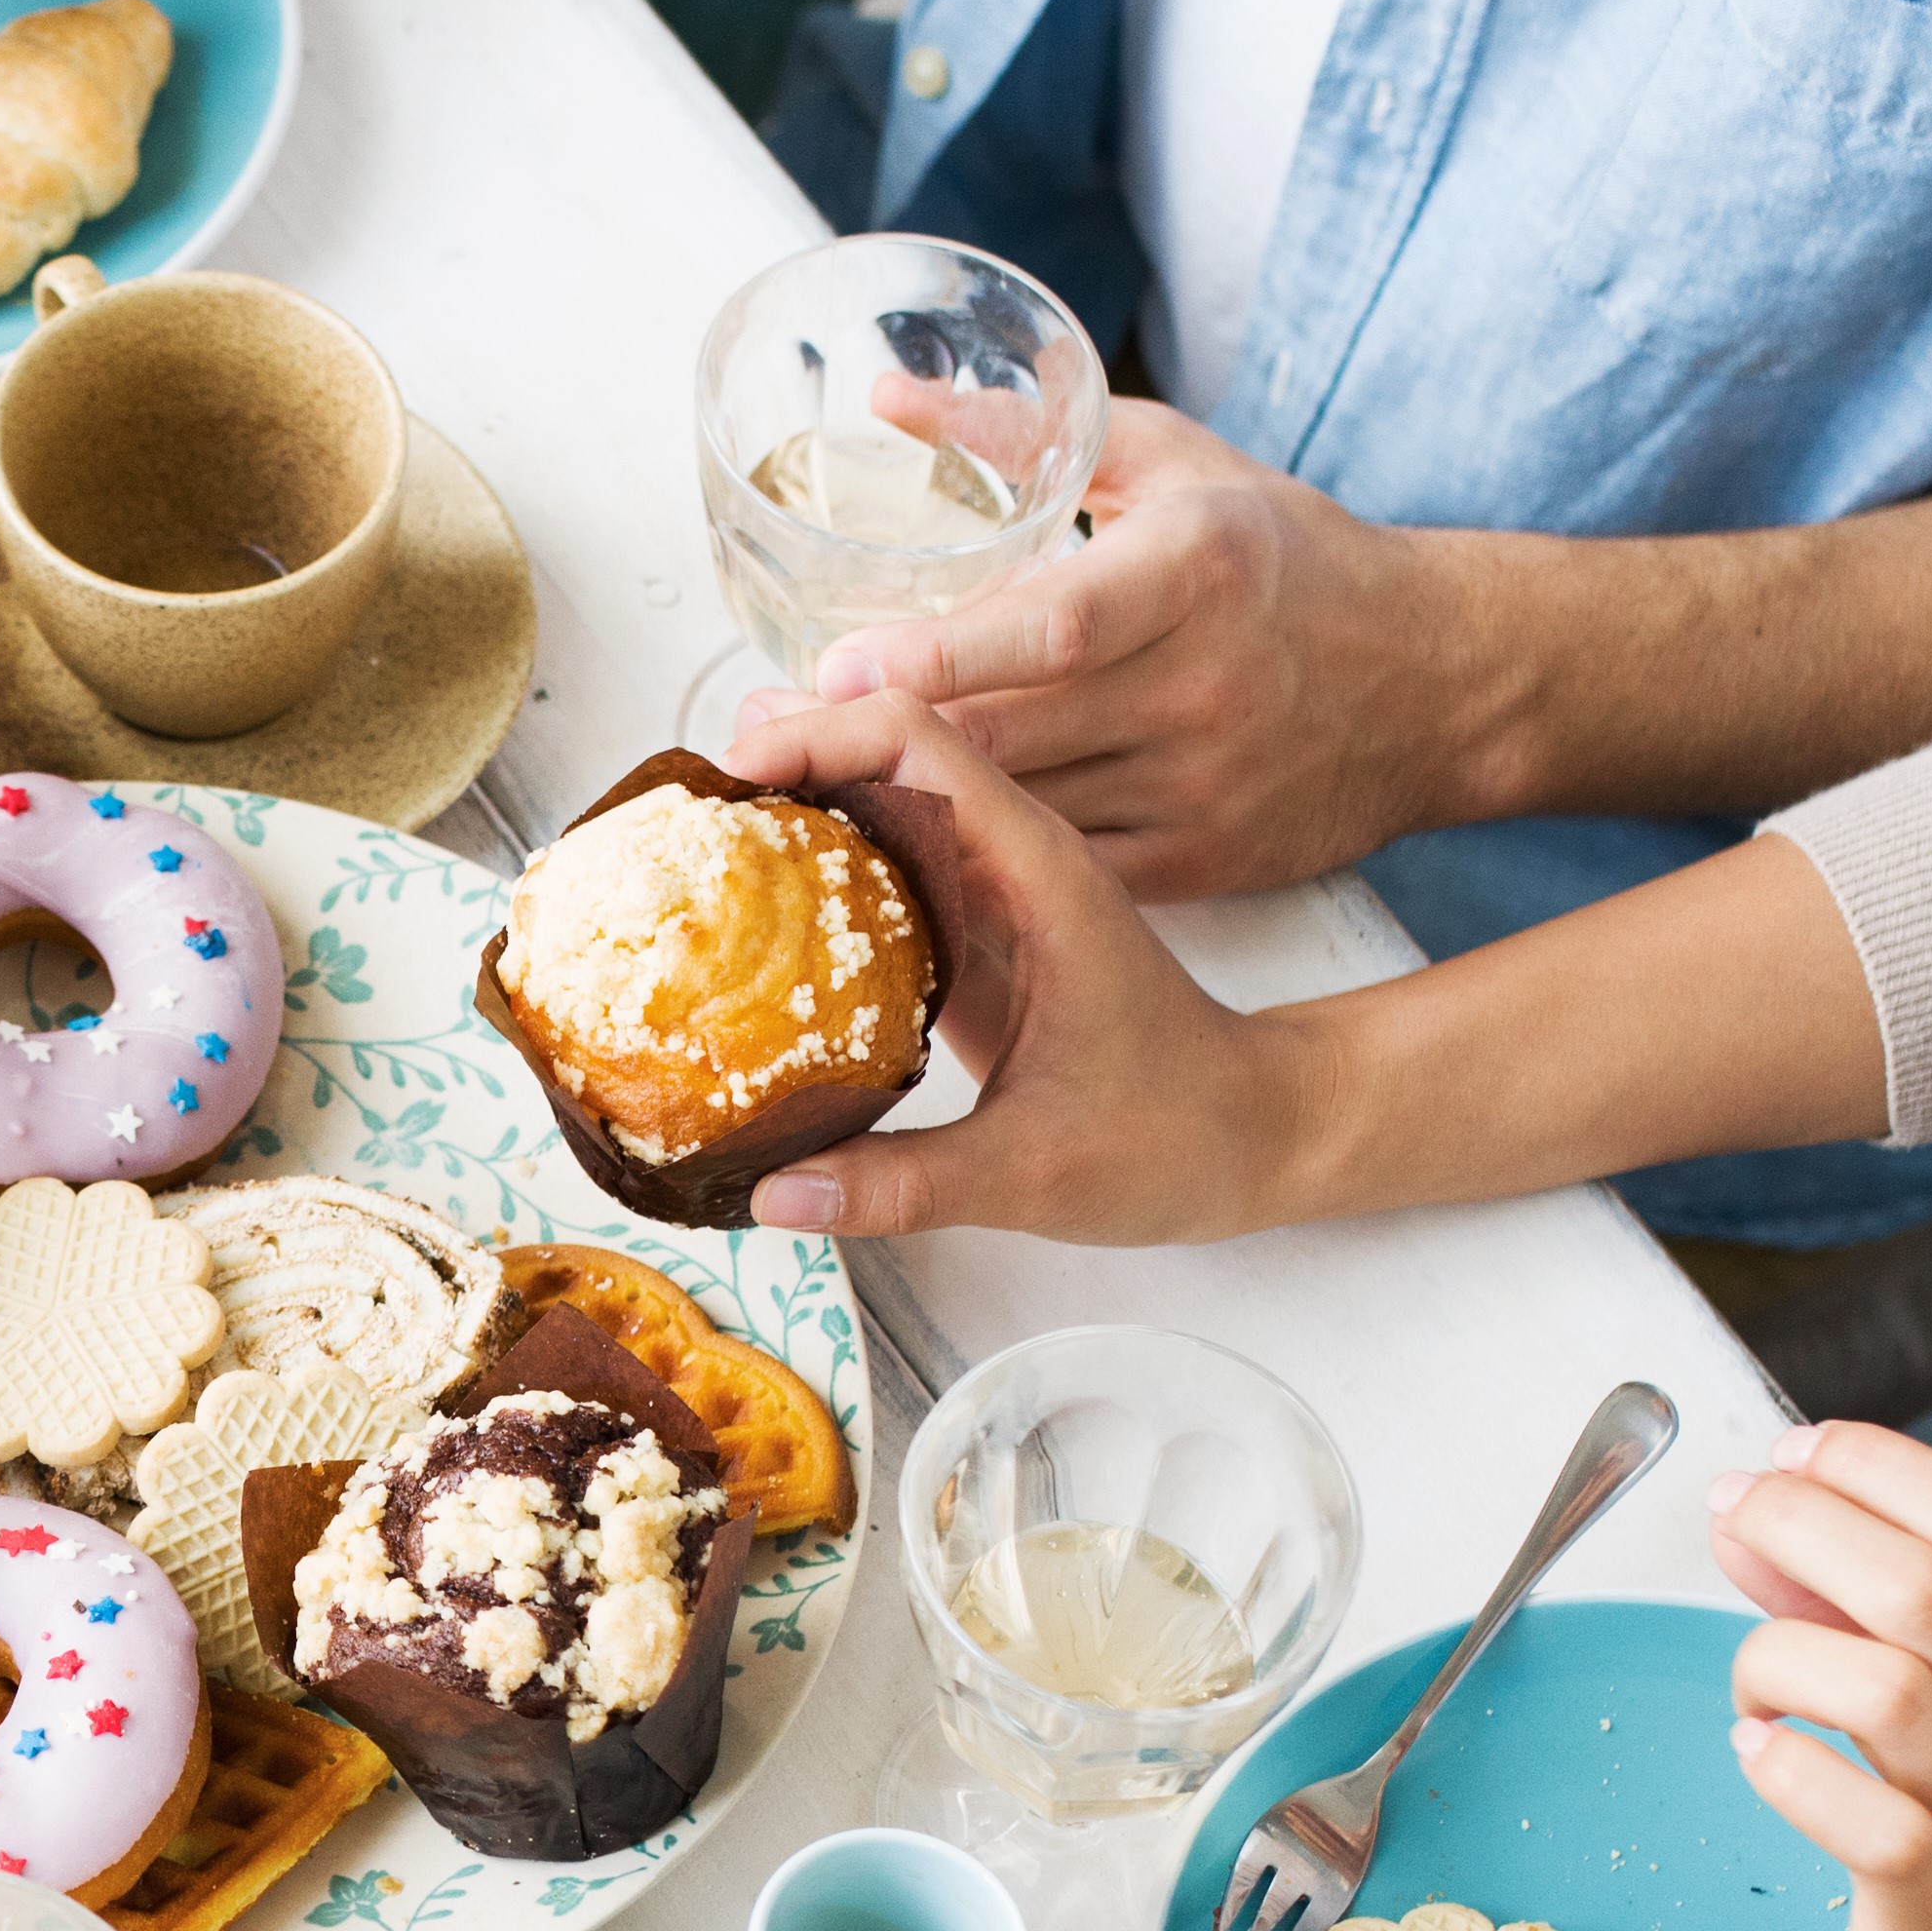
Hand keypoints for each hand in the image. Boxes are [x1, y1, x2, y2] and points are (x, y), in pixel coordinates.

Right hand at [723, 687, 1325, 1246]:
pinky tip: (743, 923)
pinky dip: (810, 881)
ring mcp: (990, 894)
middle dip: (774, 760)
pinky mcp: (975, 938)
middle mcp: (1008, 858)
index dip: (812, 735)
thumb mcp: (1032, 1174)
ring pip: (873, 808)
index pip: (912, 740)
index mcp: (1035, 870)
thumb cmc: (1176, 1136)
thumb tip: (770, 1195)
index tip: (724, 778)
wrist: (1258, 1136)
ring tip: (684, 854)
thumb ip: (900, 1183)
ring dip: (784, 814)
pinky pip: (880, 879)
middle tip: (674, 817)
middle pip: (876, 751)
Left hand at [797, 405, 1474, 900]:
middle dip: (868, 743)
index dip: (942, 656)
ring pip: (1023, 815)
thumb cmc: (1288, 558)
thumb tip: (888, 397)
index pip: (1058, 625)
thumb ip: (1031, 434)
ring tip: (789, 793)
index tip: (838, 666)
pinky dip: (973, 862)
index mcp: (1198, 573)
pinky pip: (1059, 875)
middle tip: (751, 740)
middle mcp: (1204, 687)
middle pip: (1011, 734)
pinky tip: (890, 850)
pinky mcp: (1201, 864)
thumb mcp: (1177, 464)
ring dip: (902, 809)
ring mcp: (1203, 788)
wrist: (1440, 682)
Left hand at [1708, 1426, 1931, 1930]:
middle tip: (1733, 1517)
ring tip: (1755, 1681)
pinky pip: (1864, 1824)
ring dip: (1778, 1657)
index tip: (1795, 1456)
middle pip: (1928, 1591)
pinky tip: (1761, 1758)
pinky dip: (1786, 1769)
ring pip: (1888, 1694)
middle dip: (1804, 1527)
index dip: (1874, 1468)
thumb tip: (1781, 1520)